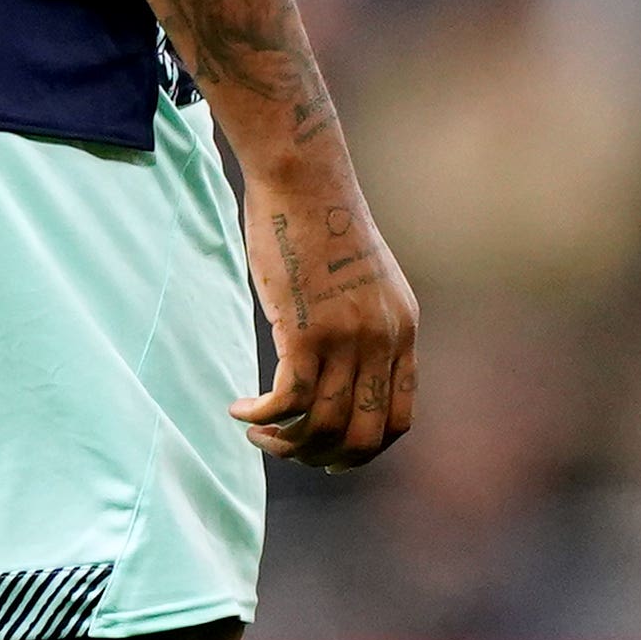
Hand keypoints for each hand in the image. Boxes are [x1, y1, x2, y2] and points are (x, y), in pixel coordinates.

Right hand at [228, 152, 418, 468]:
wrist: (304, 180)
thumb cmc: (321, 224)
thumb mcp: (365, 281)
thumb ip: (366, 325)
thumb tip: (344, 366)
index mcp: (401, 332)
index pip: (397, 421)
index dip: (363, 449)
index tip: (328, 449)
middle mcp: (382, 341)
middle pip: (363, 436)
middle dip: (324, 459)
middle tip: (289, 451)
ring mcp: (347, 338)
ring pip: (323, 425)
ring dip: (285, 443)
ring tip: (259, 431)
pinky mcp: (306, 330)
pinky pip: (288, 400)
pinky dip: (262, 415)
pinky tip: (240, 408)